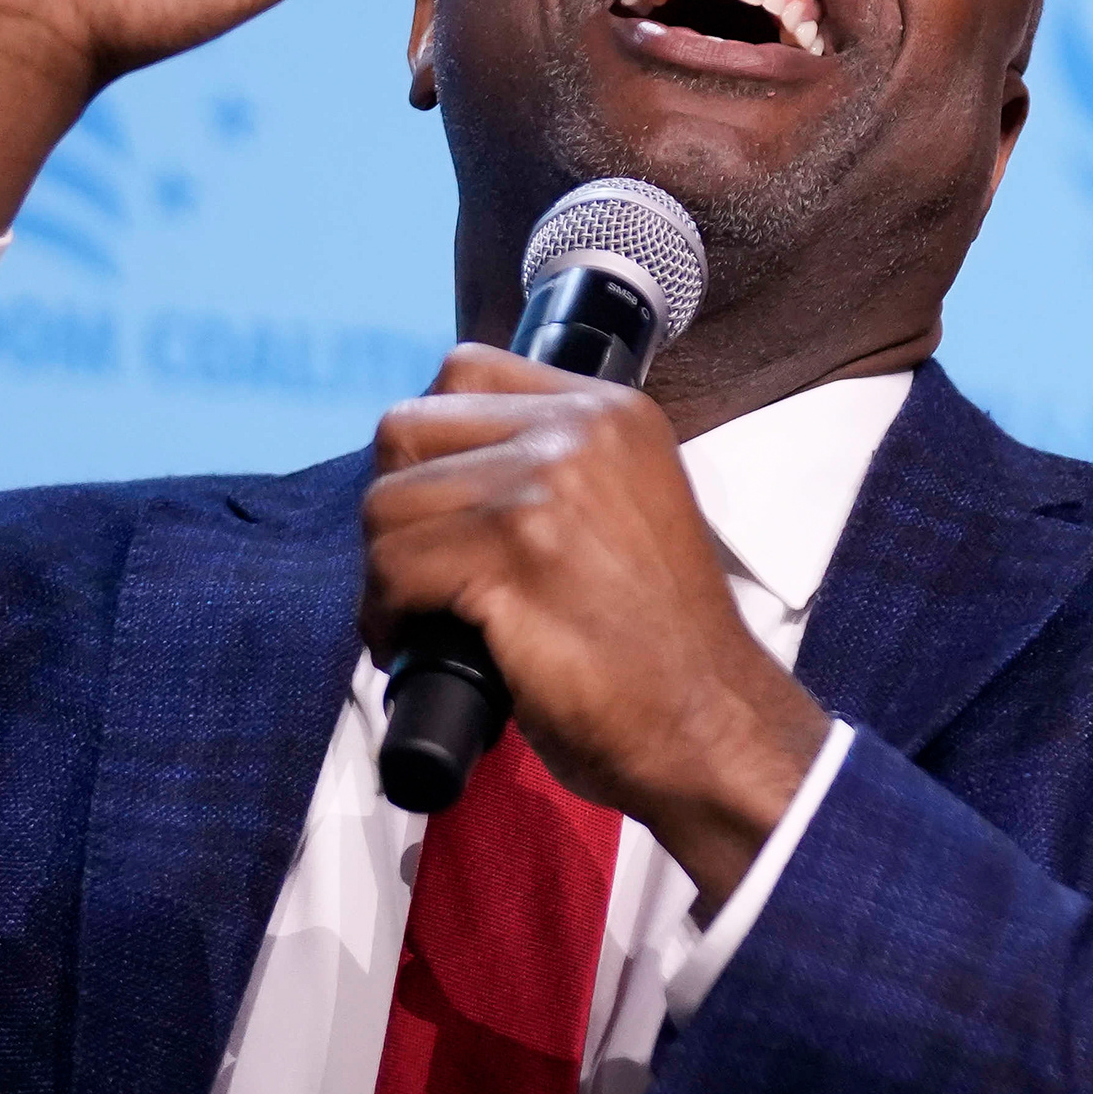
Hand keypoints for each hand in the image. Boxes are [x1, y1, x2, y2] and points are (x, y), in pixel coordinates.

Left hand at [363, 348, 830, 899]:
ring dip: (383, 570)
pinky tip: (413, 645)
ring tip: (416, 616)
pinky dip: (384, 615)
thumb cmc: (659, 641)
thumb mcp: (625, 507)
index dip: (428, 446)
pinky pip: (394, 568)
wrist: (709, 722)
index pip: (461, 372)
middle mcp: (578, 431)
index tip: (439, 509)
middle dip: (395, 505)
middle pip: (406, 428)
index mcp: (608, 411)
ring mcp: (546, 490)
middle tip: (418, 568)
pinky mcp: (514, 558)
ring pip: (387, 504)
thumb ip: (554, 468)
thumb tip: (440, 467)